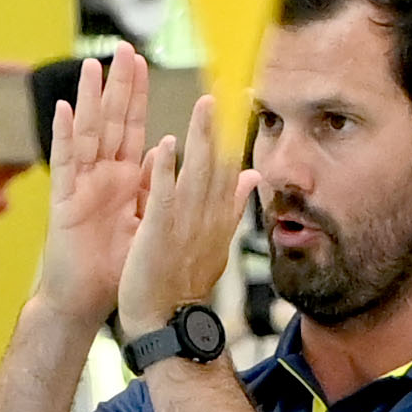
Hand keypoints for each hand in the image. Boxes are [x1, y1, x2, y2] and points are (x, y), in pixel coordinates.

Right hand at [34, 44, 153, 333]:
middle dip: (117, 86)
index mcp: (123, 179)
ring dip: (89, 100)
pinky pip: (64, 165)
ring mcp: (80, 186)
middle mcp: (101, 176)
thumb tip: (174, 155)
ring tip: (93, 66)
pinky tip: (62, 109)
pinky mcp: (64, 203)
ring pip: (86, 134)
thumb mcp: (147, 222)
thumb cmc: (115, 267)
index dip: (136, 96)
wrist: (87, 301)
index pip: (131, 127)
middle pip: (109, 121)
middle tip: (124, 49)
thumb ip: (158, 188)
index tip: (144, 63)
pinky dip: (63, 137)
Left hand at [115, 97, 248, 333]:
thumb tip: (253, 175)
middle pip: (217, 163)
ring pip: (195, 173)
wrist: (165, 321)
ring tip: (205, 105)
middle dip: (222, 126)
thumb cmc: (184, 283)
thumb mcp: (217, 241)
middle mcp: (206, 216)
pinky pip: (163, 196)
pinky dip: (166, 170)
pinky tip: (168, 144)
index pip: (228, 166)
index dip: (234, 133)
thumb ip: (233, 205)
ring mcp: (184, 223)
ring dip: (200, 138)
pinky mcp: (159, 232)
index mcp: (218, 214)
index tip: (240, 101)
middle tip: (227, 90)